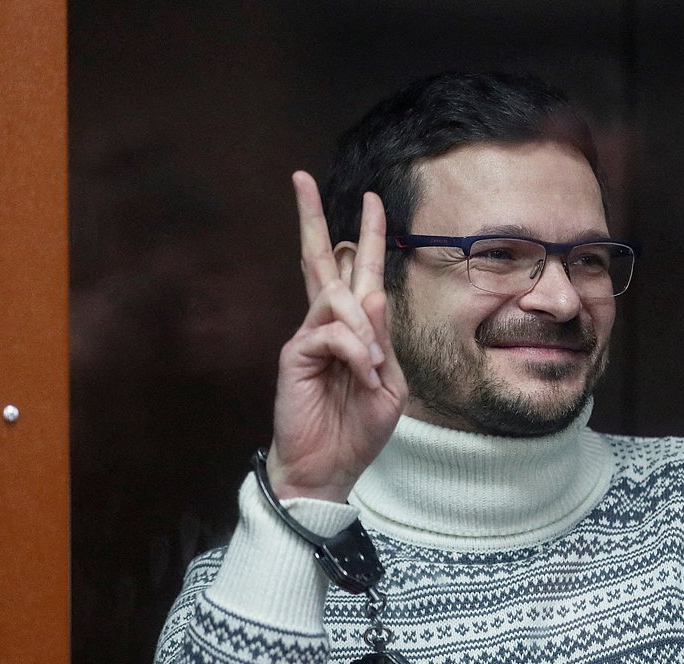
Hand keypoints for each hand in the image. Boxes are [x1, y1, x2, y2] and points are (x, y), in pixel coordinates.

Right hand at [267, 172, 407, 501]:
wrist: (330, 467)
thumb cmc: (358, 429)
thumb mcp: (389, 384)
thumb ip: (384, 340)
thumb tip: (374, 292)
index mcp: (356, 330)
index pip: (359, 273)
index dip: (367, 237)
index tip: (372, 200)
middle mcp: (328, 325)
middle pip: (319, 260)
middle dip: (311, 218)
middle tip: (300, 177)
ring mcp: (308, 337)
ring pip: (336, 298)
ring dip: (363, 329)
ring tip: (370, 369)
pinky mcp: (294, 354)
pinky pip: (329, 333)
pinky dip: (353, 350)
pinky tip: (359, 373)